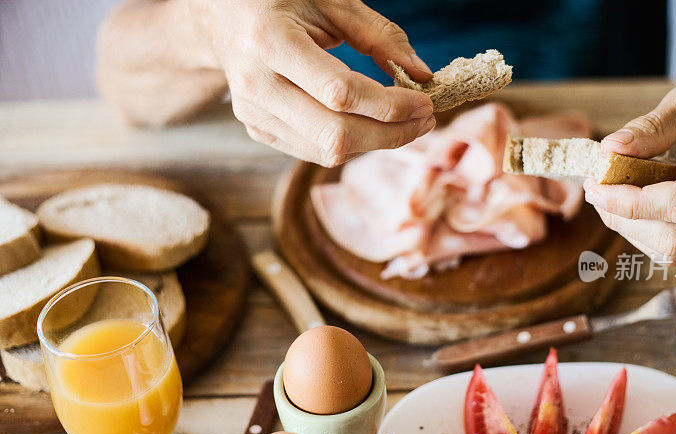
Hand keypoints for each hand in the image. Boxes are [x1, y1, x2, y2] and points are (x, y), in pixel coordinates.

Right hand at [190, 0, 435, 165]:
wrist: (224, 18)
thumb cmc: (284, 1)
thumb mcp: (332, 2)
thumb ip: (379, 37)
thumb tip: (421, 76)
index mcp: (270, 42)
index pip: (340, 93)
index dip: (389, 105)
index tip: (425, 103)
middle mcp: (255, 84)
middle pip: (335, 134)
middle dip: (390, 134)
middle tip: (425, 121)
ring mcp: (253, 113)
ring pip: (327, 151)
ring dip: (375, 143)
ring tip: (405, 123)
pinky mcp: (258, 129)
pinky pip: (314, 152)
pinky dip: (351, 143)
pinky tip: (370, 124)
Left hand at [583, 51, 675, 262]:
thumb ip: (653, 126)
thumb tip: (610, 150)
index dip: (632, 203)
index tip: (596, 186)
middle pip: (675, 239)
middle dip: (626, 219)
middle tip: (596, 189)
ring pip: (673, 250)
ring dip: (631, 228)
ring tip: (611, 194)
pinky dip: (645, 231)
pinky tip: (632, 203)